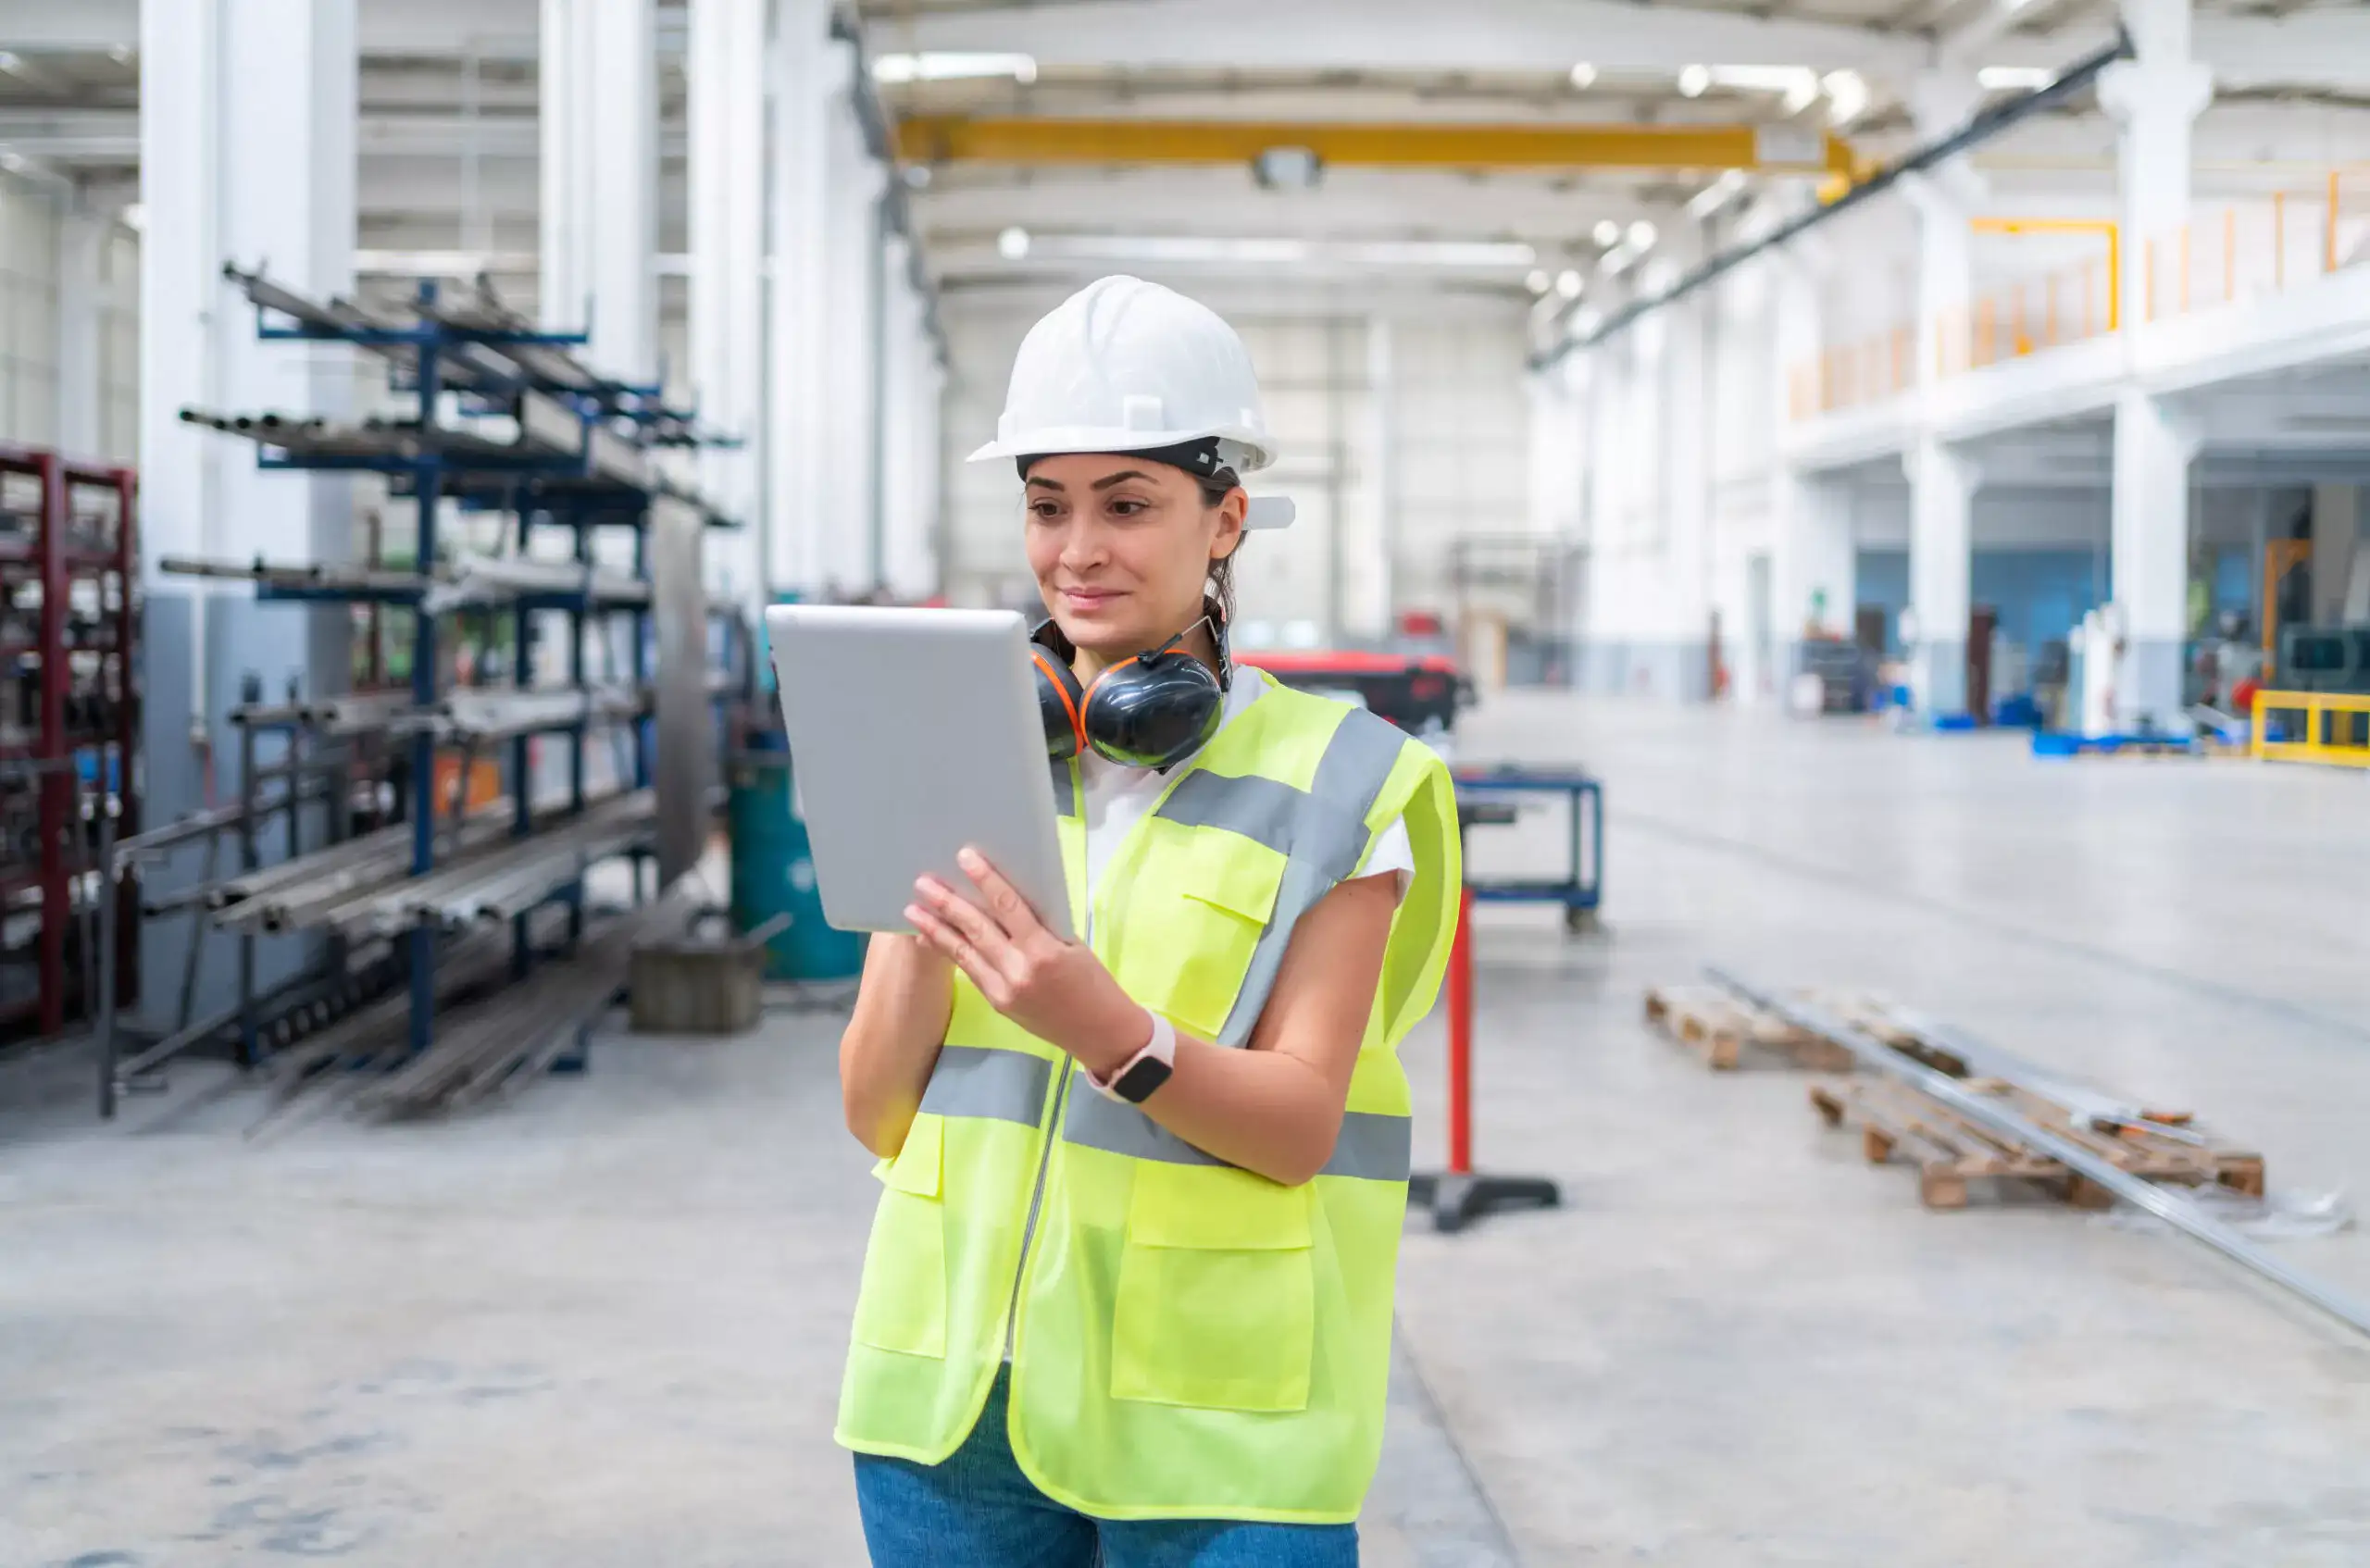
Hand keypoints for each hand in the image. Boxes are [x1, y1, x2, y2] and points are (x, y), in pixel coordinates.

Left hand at [907, 846, 1148, 1075]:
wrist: (1099, 1033)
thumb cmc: (1094, 982)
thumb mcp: (1073, 946)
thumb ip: (1040, 926)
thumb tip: (1005, 901)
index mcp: (1043, 951)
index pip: (1008, 906)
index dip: (985, 879)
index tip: (965, 856)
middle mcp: (1018, 970)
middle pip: (976, 928)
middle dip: (948, 903)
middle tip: (923, 882)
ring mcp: (1004, 990)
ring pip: (964, 952)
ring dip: (936, 929)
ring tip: (913, 909)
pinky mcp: (997, 1003)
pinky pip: (970, 971)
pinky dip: (949, 952)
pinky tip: (932, 938)